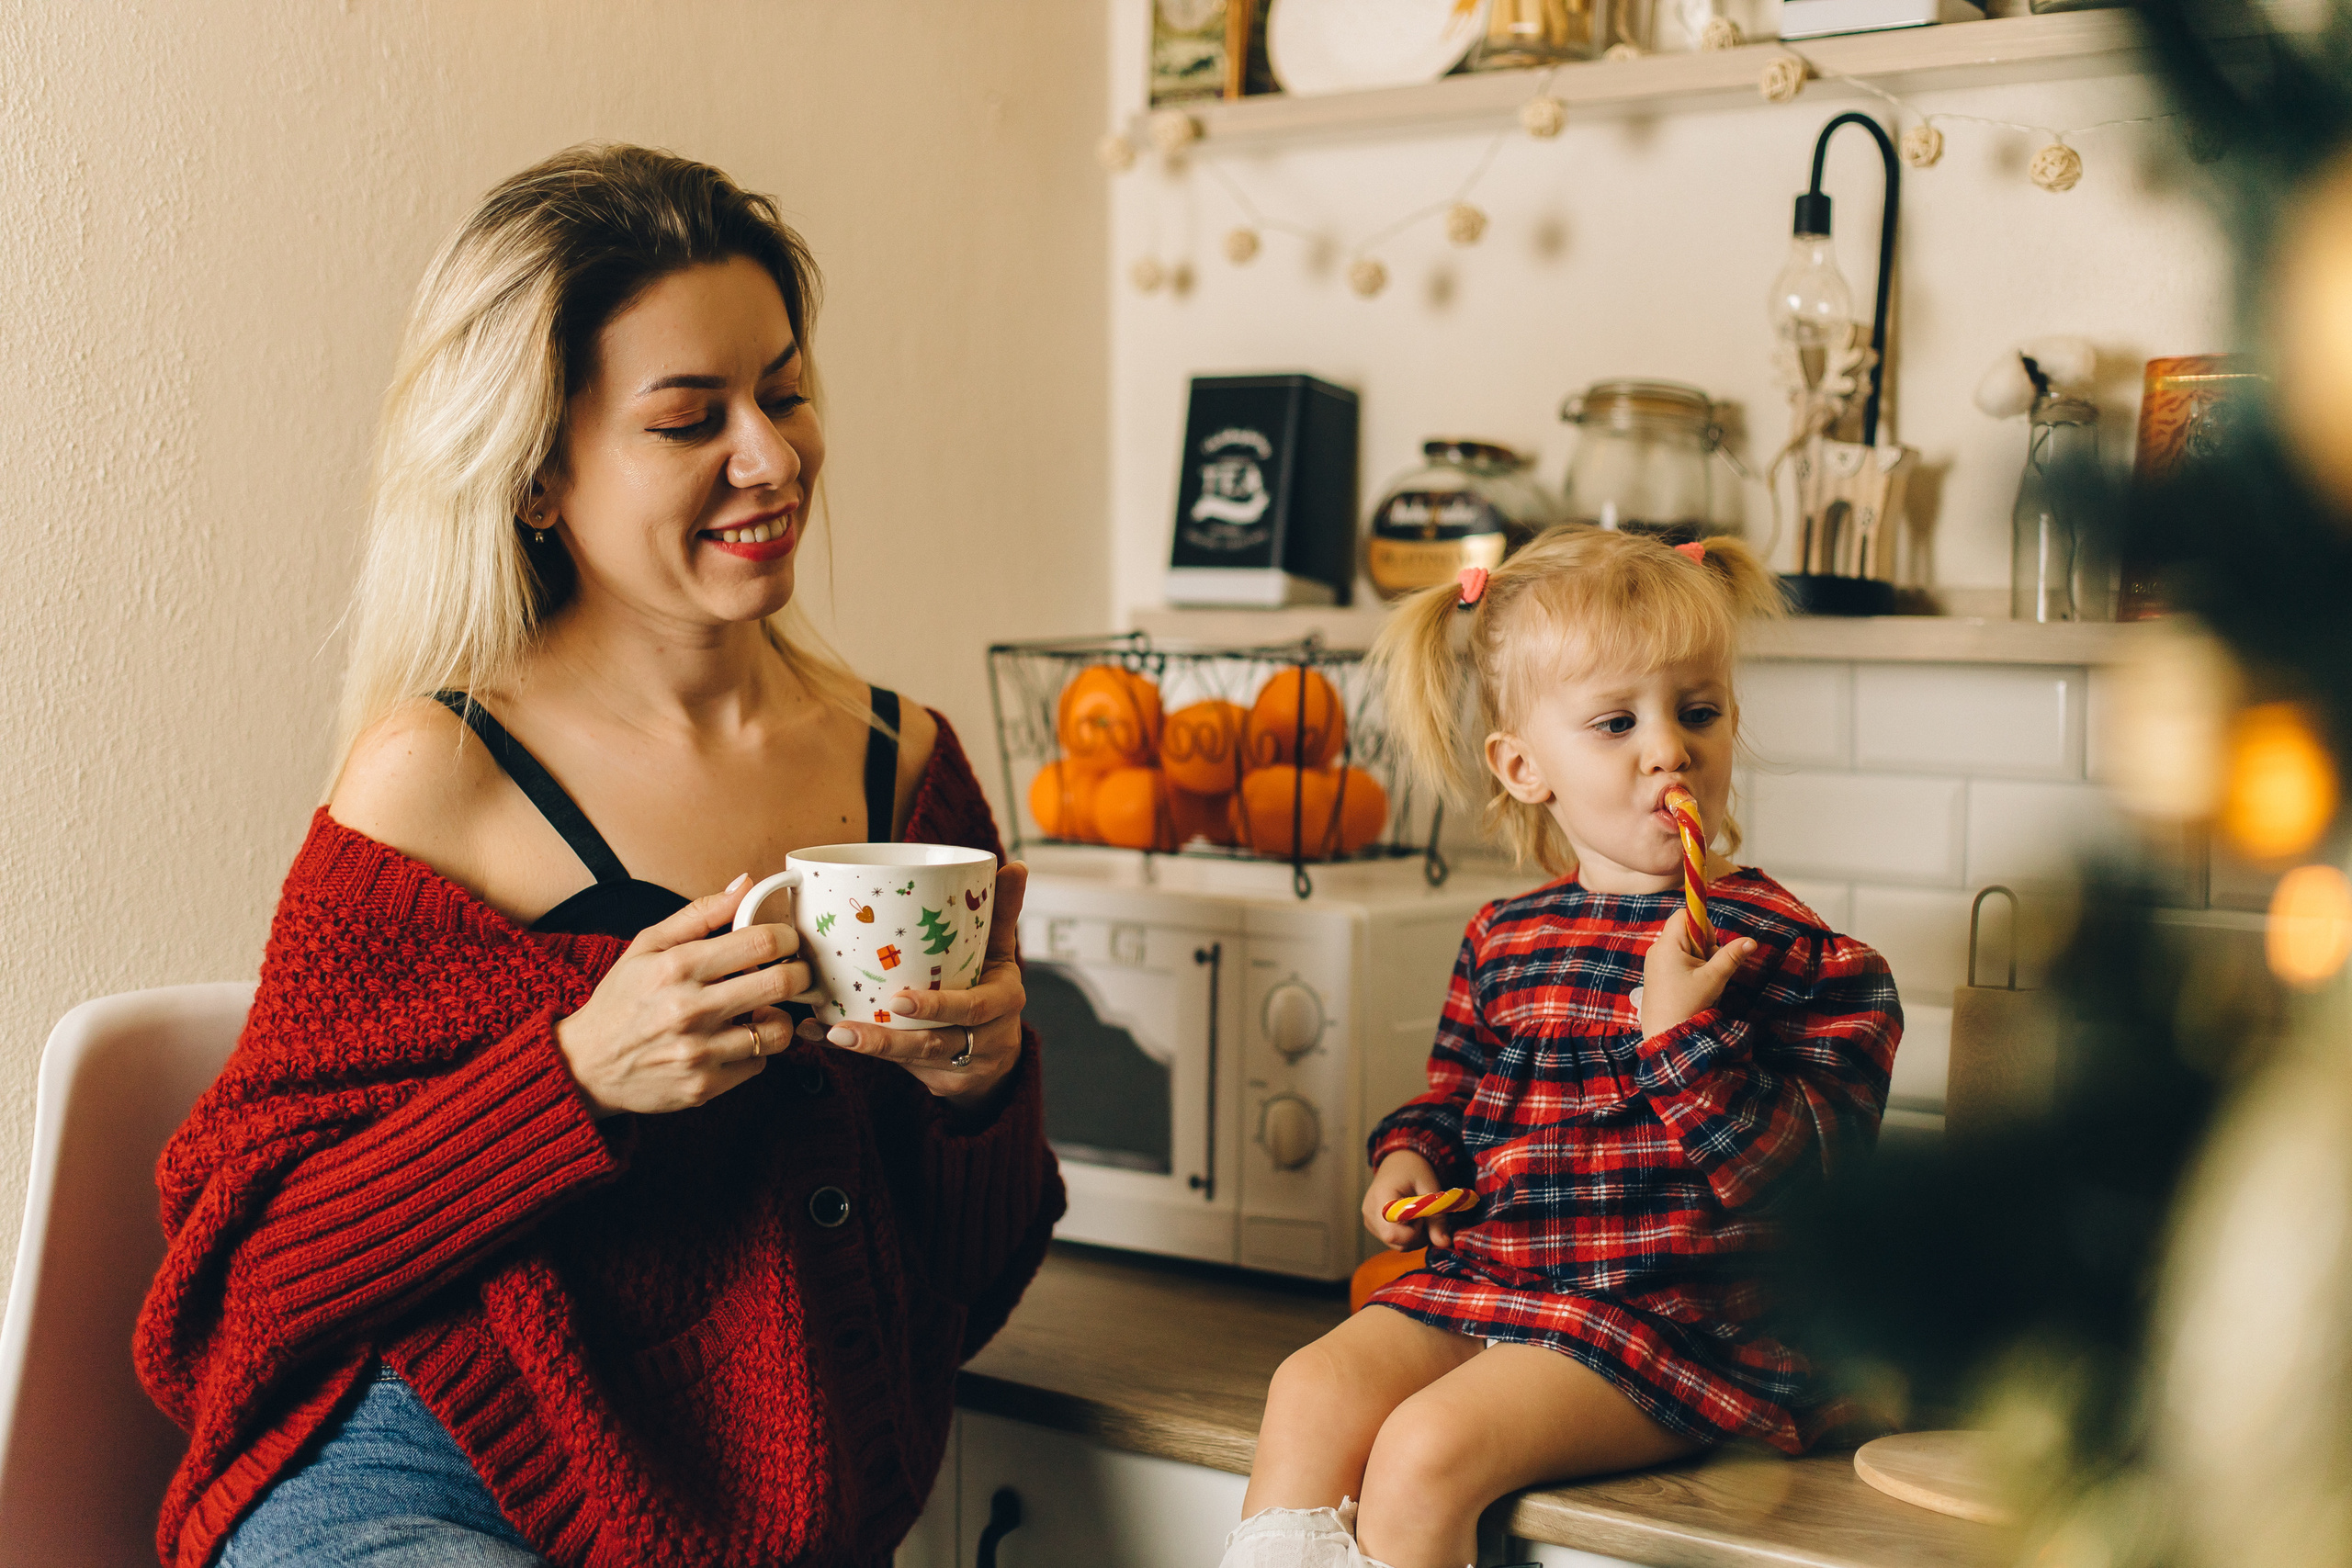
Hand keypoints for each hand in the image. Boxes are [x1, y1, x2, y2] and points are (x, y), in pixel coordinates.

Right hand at [553, 874, 812, 1117]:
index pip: (760, 942)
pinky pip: (759, 1064)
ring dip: (778, 1018)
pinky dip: (754, 1051)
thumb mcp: (647, 946)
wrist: (586, 1065)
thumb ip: (699, 914)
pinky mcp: (704, 1086)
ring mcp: (698, 1052)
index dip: (787, 937)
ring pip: (778, 1031)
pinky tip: (734, 1040)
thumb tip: (744, 885)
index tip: (787, 940)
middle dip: (800, 974)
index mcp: (677, 967)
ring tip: (760, 1011)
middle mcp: (689, 1009)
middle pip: (782, 983)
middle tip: (795, 972)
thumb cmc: (621, 1000)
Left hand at [800, 863, 1029, 1112]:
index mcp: (1002, 1001)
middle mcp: (984, 1038)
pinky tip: (822, 1036)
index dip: (938, 1006)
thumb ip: (1000, 913)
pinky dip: (859, 1053)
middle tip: (847, 1029)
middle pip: (934, 1042)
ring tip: (833, 1034)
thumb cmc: (992, 991)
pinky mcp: (935, 1080)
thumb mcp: (1000, 954)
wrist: (1000, 1055)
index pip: (972, 1008)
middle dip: (890, 1039)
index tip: (899, 1000)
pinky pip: (896, 1068)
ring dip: (870, 1048)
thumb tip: (1015, 864)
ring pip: (912, 1058)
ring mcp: (958, 1064)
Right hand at [1363, 1150, 1463, 1250]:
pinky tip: (1409, 1218)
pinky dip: (1407, 1235)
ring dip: (1414, 1236)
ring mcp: (1369, 1220)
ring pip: (1396, 1244)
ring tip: (1418, 1214)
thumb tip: (1444, 1243)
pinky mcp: (1372, 1225)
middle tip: (1425, 1214)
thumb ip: (1437, 1218)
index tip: (1423, 1215)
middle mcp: (1370, 1212)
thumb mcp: (1430, 1190)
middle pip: (1396, 1242)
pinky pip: (1393, 1240)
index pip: (1392, 1234)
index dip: (1414, 1233)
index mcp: (1381, 1198)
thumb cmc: (1415, 1170)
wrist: (1398, 1160)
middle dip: (1418, 1236)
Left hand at [1638, 907, 1755, 1041]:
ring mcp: (1655, 963)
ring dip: (1699, 960)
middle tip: (1709, 968)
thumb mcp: (1714, 979)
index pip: (1684, 915)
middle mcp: (1657, 950)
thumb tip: (1751, 941)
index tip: (1711, 944)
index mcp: (1667, 945)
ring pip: (1684, 949)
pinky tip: (1693, 987)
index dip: (1702, 924)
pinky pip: (1677, 962)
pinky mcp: (1657, 975)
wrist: (1665, 1035)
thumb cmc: (1688, 1005)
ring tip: (1701, 982)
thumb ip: (1732, 956)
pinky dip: (1690, 969)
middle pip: (1686, 932)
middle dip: (1704, 946)